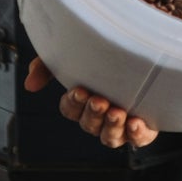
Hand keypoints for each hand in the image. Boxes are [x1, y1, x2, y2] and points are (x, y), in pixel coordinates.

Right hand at [24, 56, 158, 148]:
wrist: (150, 41)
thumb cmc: (109, 50)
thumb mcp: (76, 50)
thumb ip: (49, 64)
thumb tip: (30, 84)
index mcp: (84, 100)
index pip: (70, 109)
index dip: (73, 103)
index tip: (80, 90)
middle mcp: (101, 114)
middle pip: (89, 124)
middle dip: (93, 115)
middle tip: (100, 101)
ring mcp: (122, 122)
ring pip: (110, 137)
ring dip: (111, 127)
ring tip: (118, 112)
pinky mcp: (145, 126)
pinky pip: (138, 139)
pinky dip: (136, 134)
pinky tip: (136, 122)